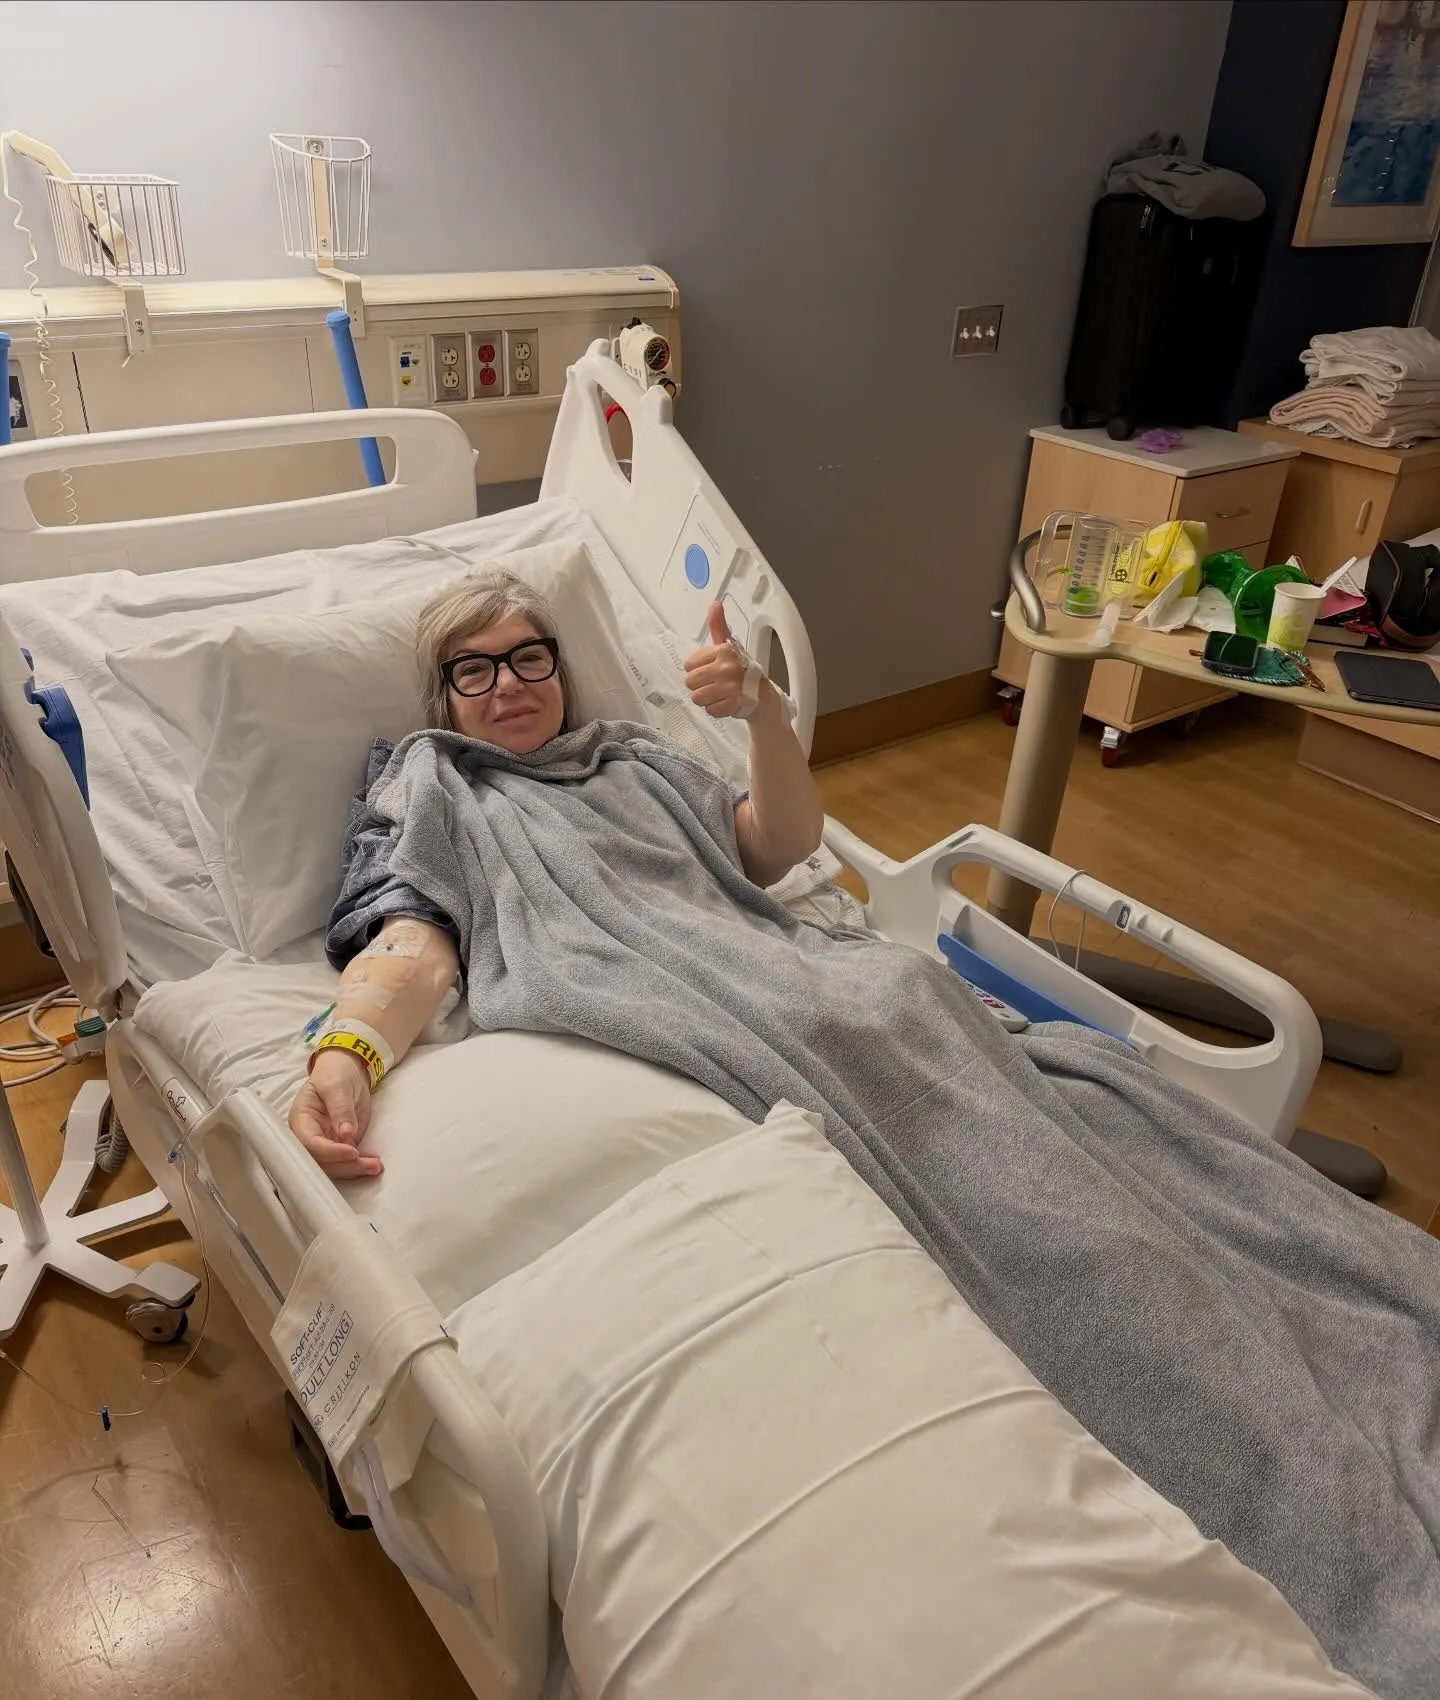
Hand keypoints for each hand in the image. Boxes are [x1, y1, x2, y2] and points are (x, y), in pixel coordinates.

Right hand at [288, 1048, 380, 1178]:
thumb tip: (346, 1134)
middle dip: (345, 1166)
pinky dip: (359, 1165)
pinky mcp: (339, 1146)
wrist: (347, 1072)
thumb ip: (340, 1108)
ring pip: (334, 1166)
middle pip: (321, 1161)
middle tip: (371, 1164)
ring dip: (354, 1169)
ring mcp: (324, 1143)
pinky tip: (374, 1165)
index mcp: (301, 1120)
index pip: (310, 1143)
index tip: (352, 1152)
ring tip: (376, 1166)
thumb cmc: (335, 1074)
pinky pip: (346, 1162)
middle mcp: (308, 1137)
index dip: (330, 1151)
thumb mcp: (337, 1085)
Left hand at [684, 603, 759, 719]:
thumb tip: (715, 604)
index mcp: (723, 651)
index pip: (688, 664)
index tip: (710, 669)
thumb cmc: (743, 669)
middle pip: (690, 682)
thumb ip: (718, 625)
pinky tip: (725, 702)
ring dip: (707, 699)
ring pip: (697, 698)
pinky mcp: (733, 704)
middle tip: (714, 683)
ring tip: (719, 693)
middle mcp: (726, 667)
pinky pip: (710, 710)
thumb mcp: (729, 645)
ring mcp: (730, 687)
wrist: (762, 695)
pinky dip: (716, 709)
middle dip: (699, 685)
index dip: (697, 669)